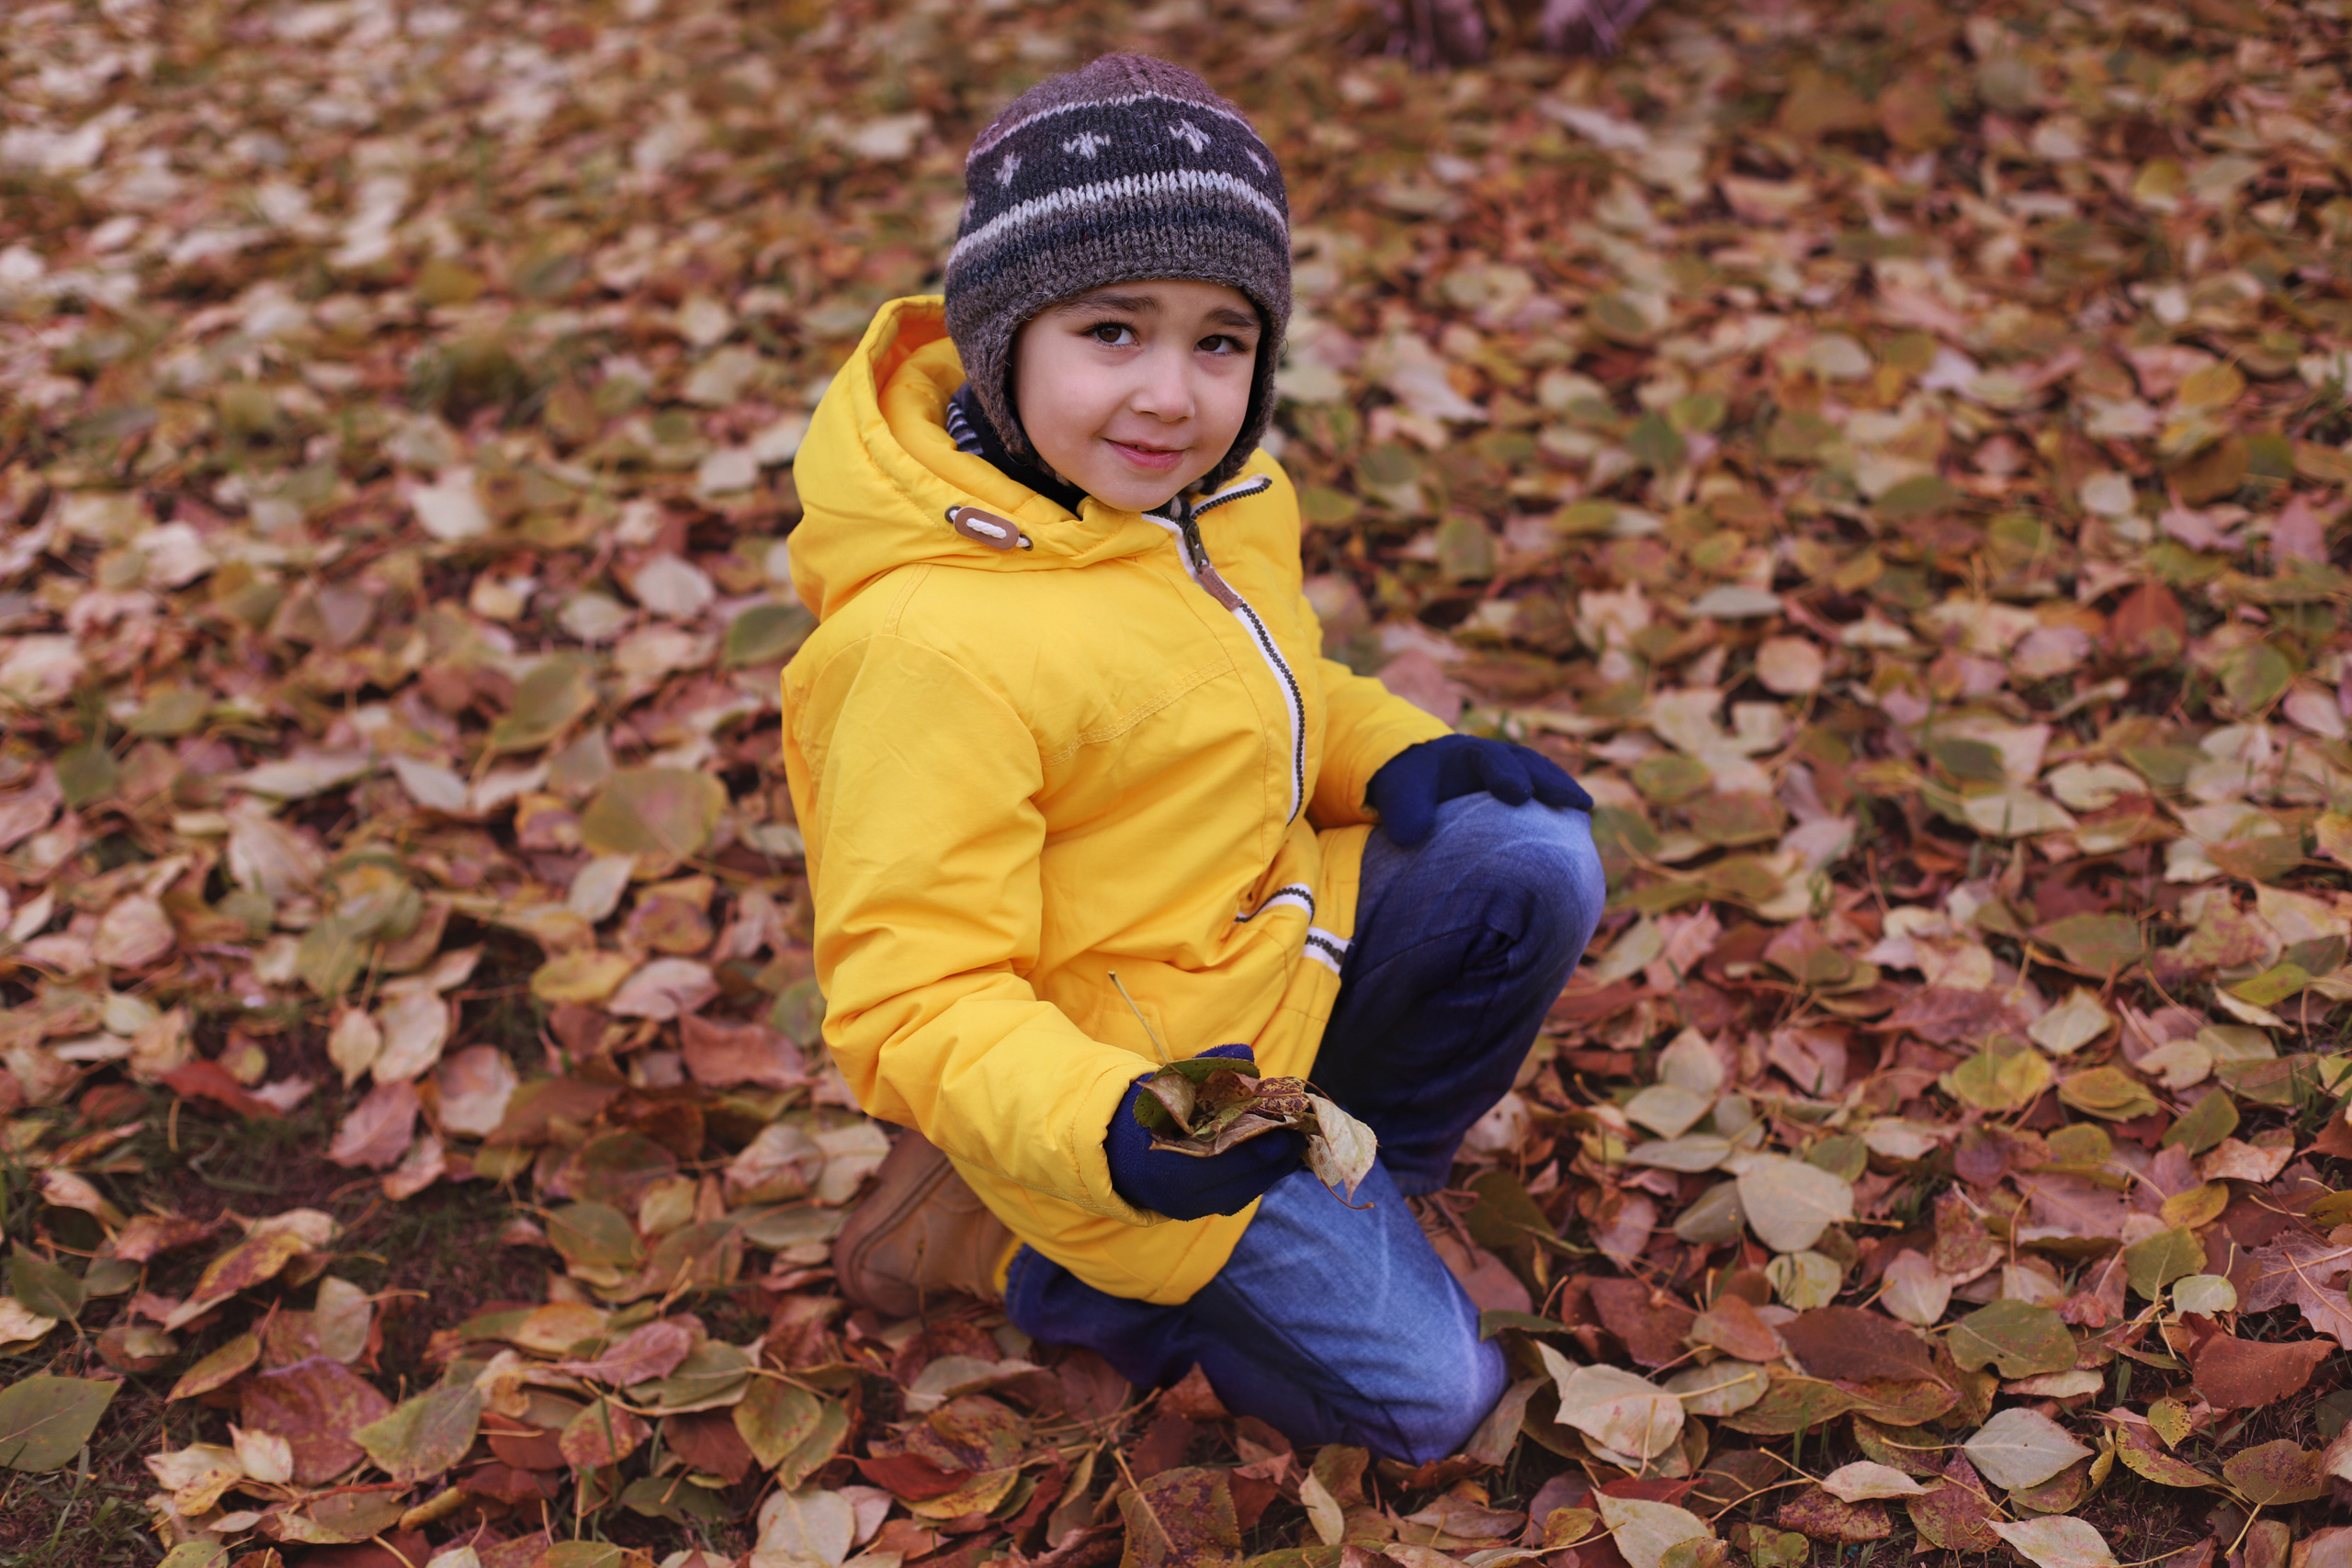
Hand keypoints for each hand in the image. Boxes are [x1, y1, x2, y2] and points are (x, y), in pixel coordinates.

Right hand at [1104, 1045, 1304, 1220]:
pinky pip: (1235, 1197)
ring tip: (1291, 1144)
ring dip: (1271, 1168)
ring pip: (1244, 1192)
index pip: (1230, 1156)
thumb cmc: (1148, 1113)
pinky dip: (1255, 1177)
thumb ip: (1207, 1069)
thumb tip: (1245, 1053)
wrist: (1113, 1150)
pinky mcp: (1197, 1212)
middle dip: (1275, 1155)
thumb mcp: (1172, 1085)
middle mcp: (1182, 1194)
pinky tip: (1271, 1159)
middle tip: (1299, 1132)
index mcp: (1171, 1162)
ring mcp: (1190, 1208)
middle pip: (1244, 1179)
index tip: (1288, 1120)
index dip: (1264, 1140)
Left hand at [1364, 734, 1592, 848]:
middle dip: (1548, 779)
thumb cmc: (1410, 787)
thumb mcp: (1398, 796)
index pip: (1489, 758)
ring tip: (1584, 807)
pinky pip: (1544, 791)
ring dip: (1562, 788)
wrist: (1417, 780)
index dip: (1505, 773)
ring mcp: (1511, 771)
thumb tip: (1411, 837)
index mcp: (1465, 753)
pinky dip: (1561, 801)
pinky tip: (1581, 818)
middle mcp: (1494, 757)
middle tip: (1570, 800)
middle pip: (1526, 762)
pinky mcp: (1519, 790)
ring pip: (1542, 773)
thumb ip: (1404, 813)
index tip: (1518, 795)